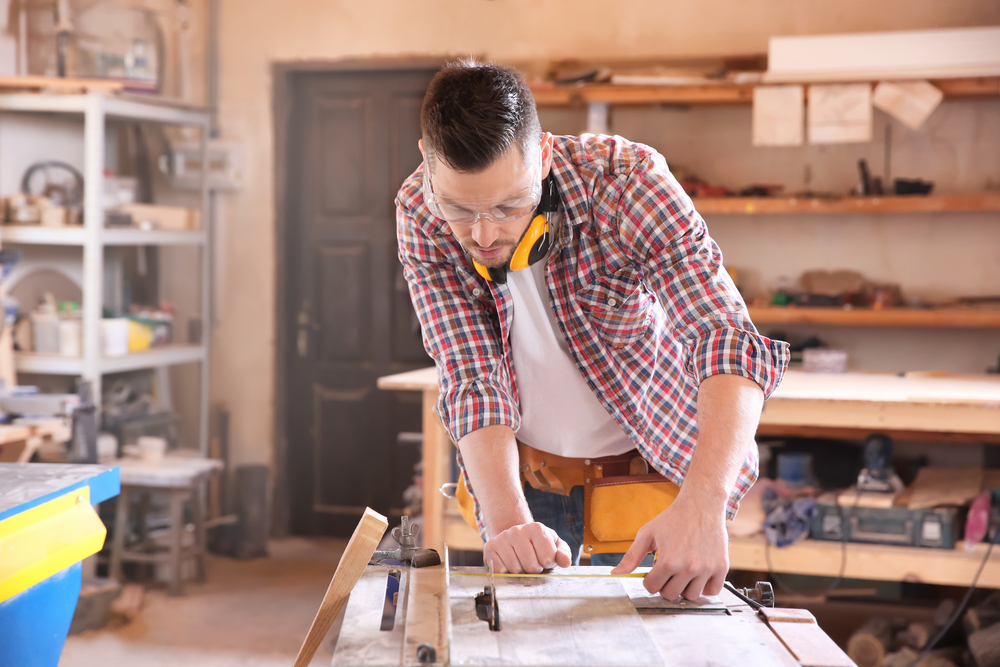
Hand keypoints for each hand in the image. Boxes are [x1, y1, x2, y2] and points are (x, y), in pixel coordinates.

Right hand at [483, 522, 572, 573]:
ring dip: (520, 571)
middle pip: (531, 566)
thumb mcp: (554, 545)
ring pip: (516, 570)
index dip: (547, 563)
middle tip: (531, 561)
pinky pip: (501, 571)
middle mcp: (517, 530)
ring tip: (520, 561)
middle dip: (534, 569)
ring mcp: (502, 538)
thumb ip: (563, 553)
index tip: (544, 558)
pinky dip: (506, 572)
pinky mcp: (490, 548)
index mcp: (537, 528)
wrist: (514, 537)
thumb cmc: (538, 544)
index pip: (547, 558)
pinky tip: (508, 562)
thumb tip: (565, 562)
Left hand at [611, 496, 728, 600]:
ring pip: (691, 596)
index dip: (650, 579)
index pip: (652, 587)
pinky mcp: (721, 567)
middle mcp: (688, 567)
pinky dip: (705, 587)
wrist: (701, 504)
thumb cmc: (673, 518)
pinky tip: (698, 575)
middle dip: (665, 585)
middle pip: (671, 595)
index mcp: (667, 560)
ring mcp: (706, 569)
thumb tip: (616, 573)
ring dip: (685, 587)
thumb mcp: (647, 533)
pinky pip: (713, 591)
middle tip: (668, 571)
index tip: (654, 571)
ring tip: (682, 572)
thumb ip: (632, 555)